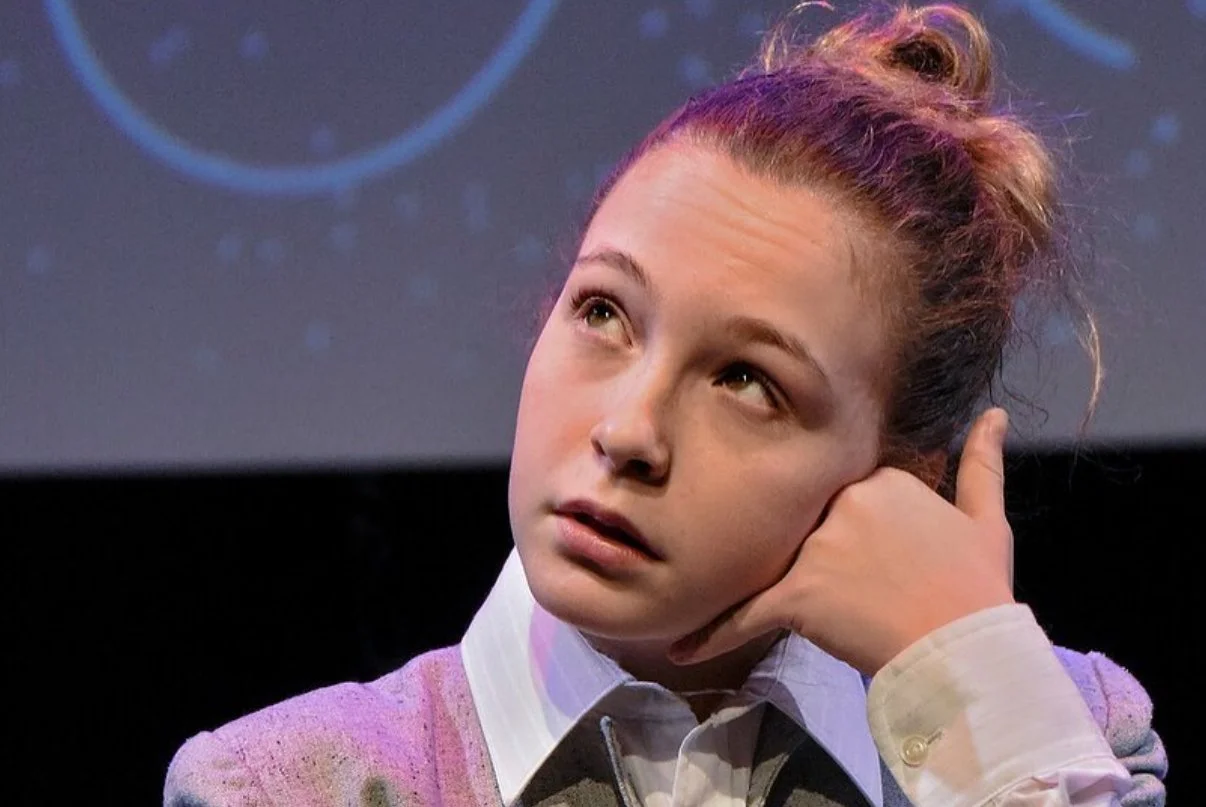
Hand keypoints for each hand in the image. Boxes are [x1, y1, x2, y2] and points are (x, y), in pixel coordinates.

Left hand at [669, 408, 1015, 675]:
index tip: (862, 558)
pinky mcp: (798, 594)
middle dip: (804, 550)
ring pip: (771, 560)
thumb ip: (982, 463)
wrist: (968, 651)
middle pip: (801, 522)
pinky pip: (745, 613)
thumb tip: (996, 414)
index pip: (838, 494)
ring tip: (716, 593)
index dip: (844, 530)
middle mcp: (842, 503)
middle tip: (825, 585)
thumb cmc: (978, 588)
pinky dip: (712, 633)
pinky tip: (679, 651)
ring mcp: (816, 548)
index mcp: (880, 479)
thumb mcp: (986, 521)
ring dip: (749, 579)